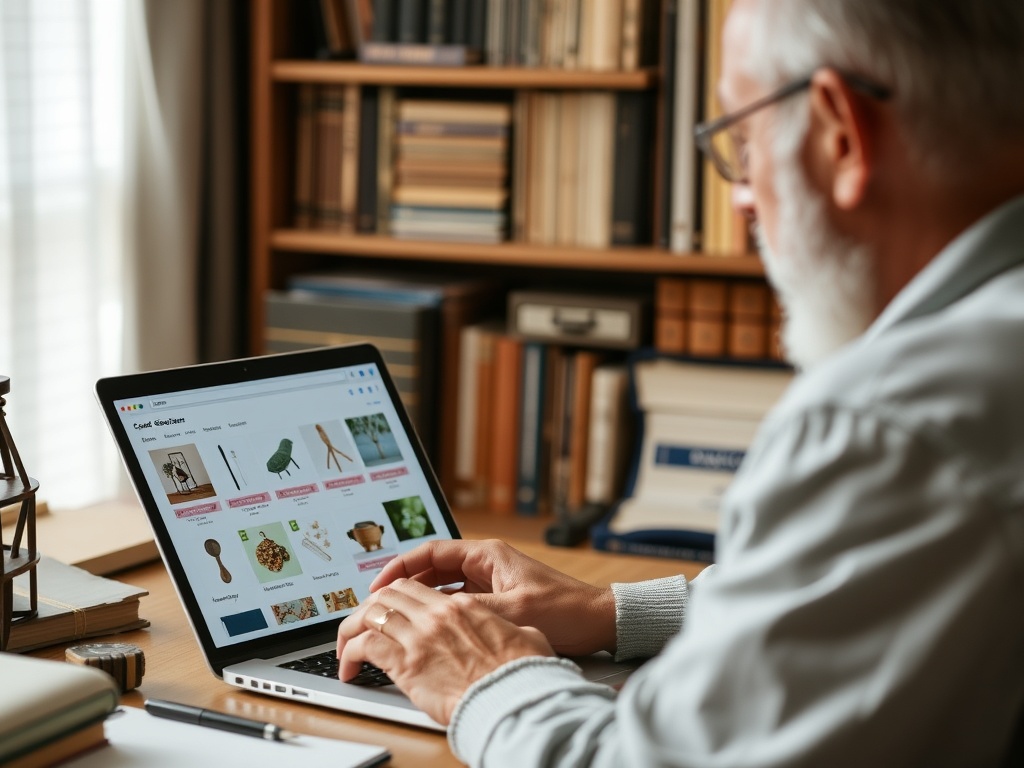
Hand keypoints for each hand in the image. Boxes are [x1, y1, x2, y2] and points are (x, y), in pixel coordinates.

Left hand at [336, 578, 553, 723]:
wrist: (512, 699)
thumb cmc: (522, 674)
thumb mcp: (527, 640)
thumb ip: (516, 632)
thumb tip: (522, 634)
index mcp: (464, 606)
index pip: (416, 588)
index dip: (395, 596)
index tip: (386, 608)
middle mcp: (437, 615)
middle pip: (388, 595)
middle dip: (369, 608)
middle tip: (361, 626)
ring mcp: (420, 636)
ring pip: (371, 615)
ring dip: (353, 629)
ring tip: (347, 648)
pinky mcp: (406, 663)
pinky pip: (366, 646)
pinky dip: (351, 655)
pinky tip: (350, 668)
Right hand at [368, 539, 616, 655]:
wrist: (597, 623)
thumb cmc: (564, 611)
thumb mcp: (511, 611)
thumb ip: (470, 610)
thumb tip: (432, 617)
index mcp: (487, 555)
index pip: (431, 552)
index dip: (401, 567)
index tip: (378, 584)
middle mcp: (486, 564)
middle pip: (432, 570)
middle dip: (404, 586)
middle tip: (378, 605)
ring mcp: (491, 582)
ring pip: (443, 588)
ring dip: (420, 602)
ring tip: (394, 619)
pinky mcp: (497, 601)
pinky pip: (458, 604)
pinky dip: (440, 615)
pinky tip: (426, 632)